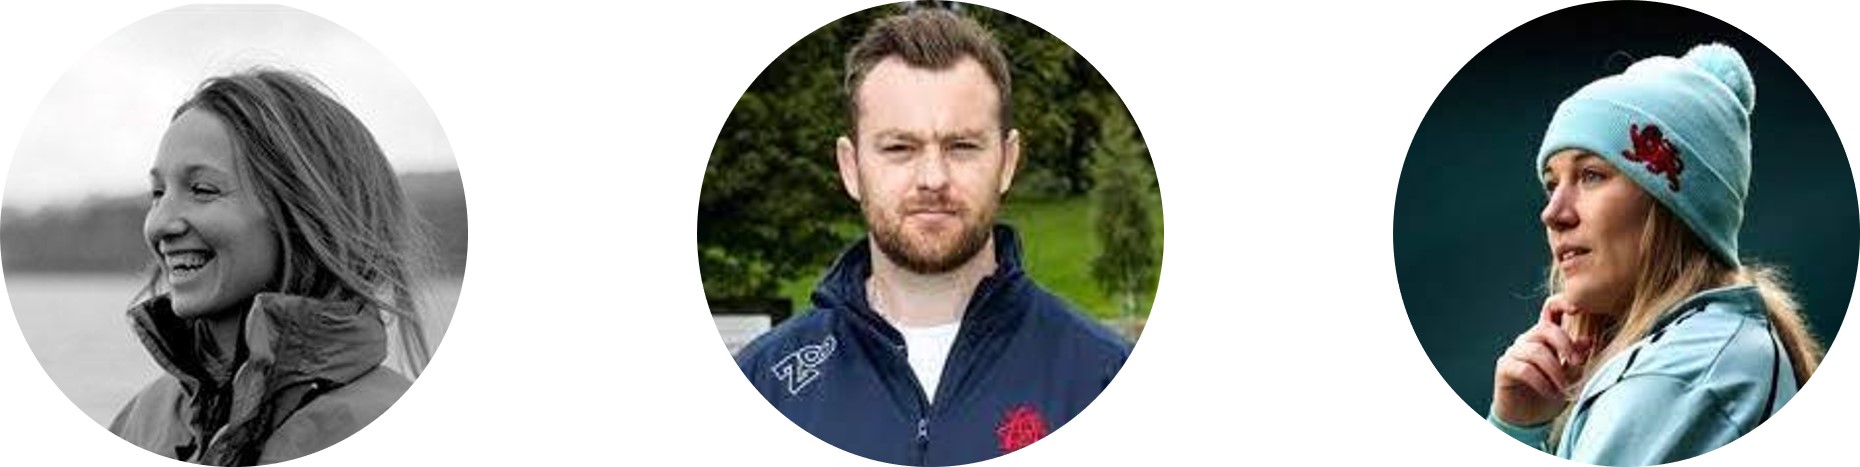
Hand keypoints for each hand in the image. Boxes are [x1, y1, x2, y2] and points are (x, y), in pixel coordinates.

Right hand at [1492, 294, 1593, 426]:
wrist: (1528, 418)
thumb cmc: (1551, 393)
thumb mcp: (1571, 376)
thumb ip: (1577, 358)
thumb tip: (1588, 341)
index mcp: (1545, 337)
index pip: (1550, 310)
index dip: (1561, 303)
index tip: (1577, 309)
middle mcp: (1528, 340)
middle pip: (1545, 330)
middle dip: (1565, 345)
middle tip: (1577, 363)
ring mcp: (1514, 353)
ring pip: (1536, 352)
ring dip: (1555, 371)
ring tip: (1565, 388)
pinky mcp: (1505, 368)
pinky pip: (1525, 369)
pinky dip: (1542, 382)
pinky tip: (1551, 393)